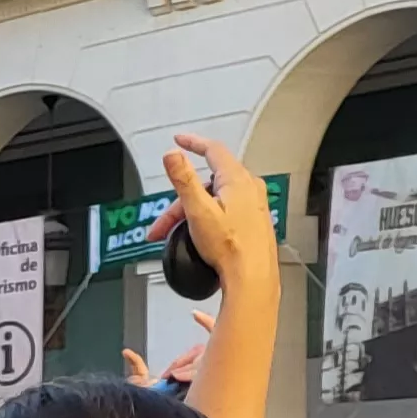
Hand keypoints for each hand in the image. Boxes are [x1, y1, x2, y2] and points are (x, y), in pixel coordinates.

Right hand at [158, 131, 278, 293]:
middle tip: (162, 225)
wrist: (251, 276)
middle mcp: (250, 188)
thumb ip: (184, 180)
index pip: (213, 150)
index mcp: (237, 180)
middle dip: (179, 202)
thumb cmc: (231, 247)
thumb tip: (172, 155)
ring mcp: (254, 204)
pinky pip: (224, 210)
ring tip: (175, 237)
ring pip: (214, 199)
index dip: (193, 143)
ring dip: (189, 213)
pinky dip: (205, 218)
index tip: (179, 141)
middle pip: (206, 183)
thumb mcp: (199, 211)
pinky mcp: (253, 220)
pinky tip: (198, 236)